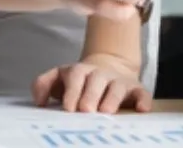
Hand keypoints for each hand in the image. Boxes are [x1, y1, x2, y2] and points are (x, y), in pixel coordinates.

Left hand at [33, 53, 150, 113]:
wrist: (109, 69)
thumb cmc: (80, 82)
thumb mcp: (60, 79)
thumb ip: (44, 84)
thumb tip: (39, 100)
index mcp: (80, 71)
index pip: (75, 76)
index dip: (72, 91)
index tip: (68, 108)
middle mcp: (100, 74)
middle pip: (96, 80)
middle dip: (90, 95)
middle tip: (85, 111)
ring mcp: (119, 81)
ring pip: (117, 86)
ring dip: (112, 98)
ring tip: (106, 112)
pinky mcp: (136, 89)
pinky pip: (142, 93)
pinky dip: (143, 100)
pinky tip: (142, 109)